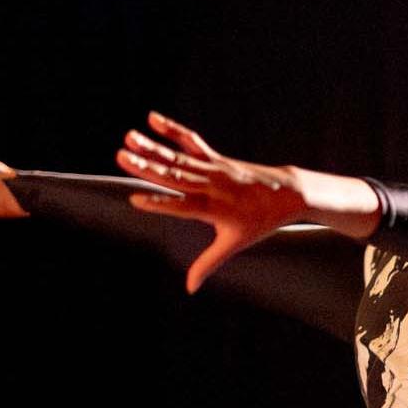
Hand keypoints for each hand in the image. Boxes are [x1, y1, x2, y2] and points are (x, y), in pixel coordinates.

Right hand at [113, 111, 307, 293]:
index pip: (181, 207)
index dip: (160, 204)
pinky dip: (173, 130)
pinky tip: (152, 118)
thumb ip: (209, 264)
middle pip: (174, 177)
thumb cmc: (259, 222)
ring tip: (128, 137)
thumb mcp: (235, 244)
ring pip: (178, 158)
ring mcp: (213, 169)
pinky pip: (191, 141)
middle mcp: (210, 187)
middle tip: (121, 157)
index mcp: (213, 210)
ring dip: (152, 147)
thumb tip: (190, 288)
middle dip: (147, 167)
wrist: (287, 194)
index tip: (136, 200)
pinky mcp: (216, 158)